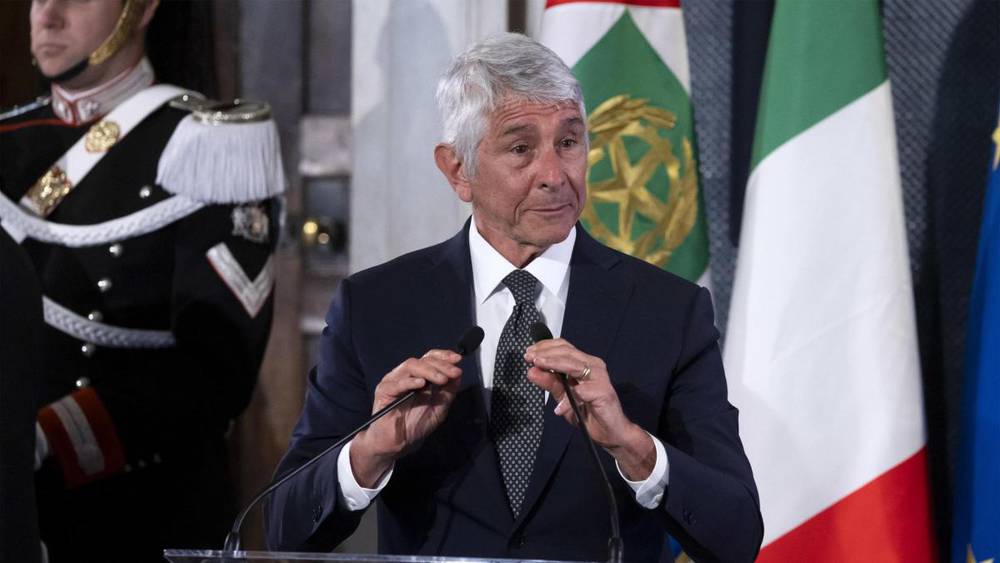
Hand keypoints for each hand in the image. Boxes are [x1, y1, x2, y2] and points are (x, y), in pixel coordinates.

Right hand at [350, 349, 462, 486]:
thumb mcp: (439, 408)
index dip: (444, 356)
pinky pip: (396, 384)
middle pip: (423, 360)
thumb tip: (458, 375)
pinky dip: (409, 382)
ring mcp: (393, 381)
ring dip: (429, 371)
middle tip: (454, 373)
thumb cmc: (415, 426)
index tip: (458, 360)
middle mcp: (405, 375)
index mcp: (418, 376)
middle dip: (441, 365)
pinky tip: (421, 384)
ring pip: (411, 366)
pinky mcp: (383, 392)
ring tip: (442, 379)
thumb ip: (448, 392)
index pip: (430, 358)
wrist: (397, 444)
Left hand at [525, 338, 653, 480]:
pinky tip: (559, 408)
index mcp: (585, 363)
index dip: (545, 347)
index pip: (564, 347)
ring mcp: (600, 377)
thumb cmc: (588, 412)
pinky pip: (582, 392)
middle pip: (567, 352)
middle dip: (545, 353)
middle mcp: (593, 366)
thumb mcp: (563, 396)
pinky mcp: (604, 392)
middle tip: (529, 358)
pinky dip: (568, 400)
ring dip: (553, 364)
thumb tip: (531, 371)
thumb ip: (549, 384)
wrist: (610, 432)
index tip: (528, 352)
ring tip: (537, 366)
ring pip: (573, 365)